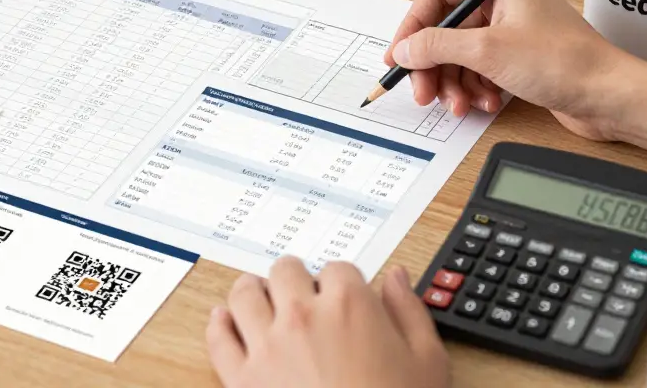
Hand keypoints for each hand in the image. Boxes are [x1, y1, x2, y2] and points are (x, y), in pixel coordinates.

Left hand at [207, 258, 448, 387]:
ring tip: (261, 296)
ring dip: (254, 291)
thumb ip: (410, 312)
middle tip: (301, 293)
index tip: (343, 295)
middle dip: (295, 278)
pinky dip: (220, 326)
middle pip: (286, 271)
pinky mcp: (242, 379)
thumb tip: (397, 279)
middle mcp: (302, 317)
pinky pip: (219, 340)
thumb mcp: (427, 362)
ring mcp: (267, 346)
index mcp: (349, 305)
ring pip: (245, 294)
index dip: (341, 282)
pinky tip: (226, 321)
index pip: (338, 269)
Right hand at [384, 0, 646, 140]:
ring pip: (461, 54)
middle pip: (447, 28)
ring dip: (454, 82)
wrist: (611, 97)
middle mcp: (507, 1)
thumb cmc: (564, 63)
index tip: (400, 53)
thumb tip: (405, 48)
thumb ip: (438, 46)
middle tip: (423, 92)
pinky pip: (480, 70)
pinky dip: (475, 89)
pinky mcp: (521, 58)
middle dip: (433, 64)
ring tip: (458, 105)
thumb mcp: (487, 52)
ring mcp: (514, 31)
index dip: (415, 23)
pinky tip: (485, 104)